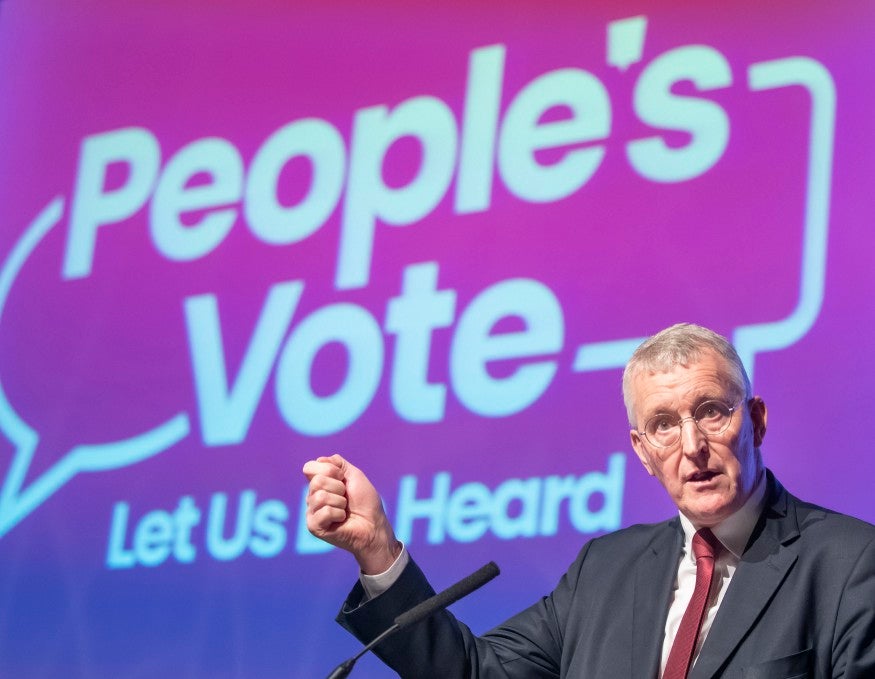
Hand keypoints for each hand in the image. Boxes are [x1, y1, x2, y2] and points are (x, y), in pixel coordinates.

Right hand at [302, 454, 401, 574]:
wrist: (373, 525)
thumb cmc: (366, 502)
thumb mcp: (354, 476)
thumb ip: (338, 464)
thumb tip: (320, 459)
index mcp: (320, 484)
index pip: (309, 468)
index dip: (329, 470)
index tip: (342, 478)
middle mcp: (313, 496)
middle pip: (316, 481)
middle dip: (338, 487)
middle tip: (346, 497)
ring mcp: (312, 512)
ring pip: (320, 496)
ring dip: (340, 501)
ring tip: (345, 510)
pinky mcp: (313, 526)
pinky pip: (325, 511)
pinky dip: (339, 514)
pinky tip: (341, 520)